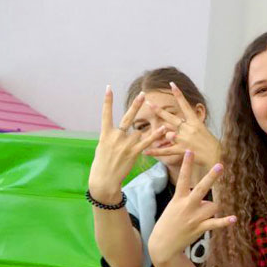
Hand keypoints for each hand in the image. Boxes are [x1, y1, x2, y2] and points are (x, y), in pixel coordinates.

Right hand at [88, 86, 164, 201]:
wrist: (104, 179)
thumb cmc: (102, 163)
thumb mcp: (103, 147)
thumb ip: (112, 136)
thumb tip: (121, 130)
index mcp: (105, 134)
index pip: (106, 114)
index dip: (107, 101)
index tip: (109, 88)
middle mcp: (115, 137)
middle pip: (127, 118)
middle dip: (135, 105)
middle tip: (143, 93)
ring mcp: (125, 144)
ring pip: (138, 132)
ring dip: (141, 133)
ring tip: (145, 124)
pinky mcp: (134, 152)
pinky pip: (147, 141)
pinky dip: (155, 135)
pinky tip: (164, 129)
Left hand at [143, 82, 220, 168]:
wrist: (217, 156)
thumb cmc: (210, 144)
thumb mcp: (202, 130)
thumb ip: (186, 127)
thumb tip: (168, 126)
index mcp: (195, 122)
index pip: (185, 105)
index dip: (178, 94)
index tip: (171, 84)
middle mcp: (189, 128)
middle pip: (170, 118)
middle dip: (158, 110)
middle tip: (148, 103)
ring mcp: (185, 139)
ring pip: (168, 135)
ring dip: (166, 138)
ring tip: (170, 142)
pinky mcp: (182, 150)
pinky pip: (165, 150)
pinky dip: (155, 152)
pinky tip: (146, 152)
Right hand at [148, 151, 236, 264]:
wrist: (163, 244)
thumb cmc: (169, 222)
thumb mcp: (173, 206)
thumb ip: (188, 199)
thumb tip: (207, 198)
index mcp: (178, 199)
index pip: (183, 178)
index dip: (186, 165)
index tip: (190, 151)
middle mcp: (187, 206)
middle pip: (201, 188)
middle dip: (211, 177)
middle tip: (220, 165)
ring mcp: (194, 217)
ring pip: (213, 206)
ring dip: (211, 209)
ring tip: (201, 217)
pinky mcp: (199, 228)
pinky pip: (215, 223)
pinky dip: (224, 222)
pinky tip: (234, 219)